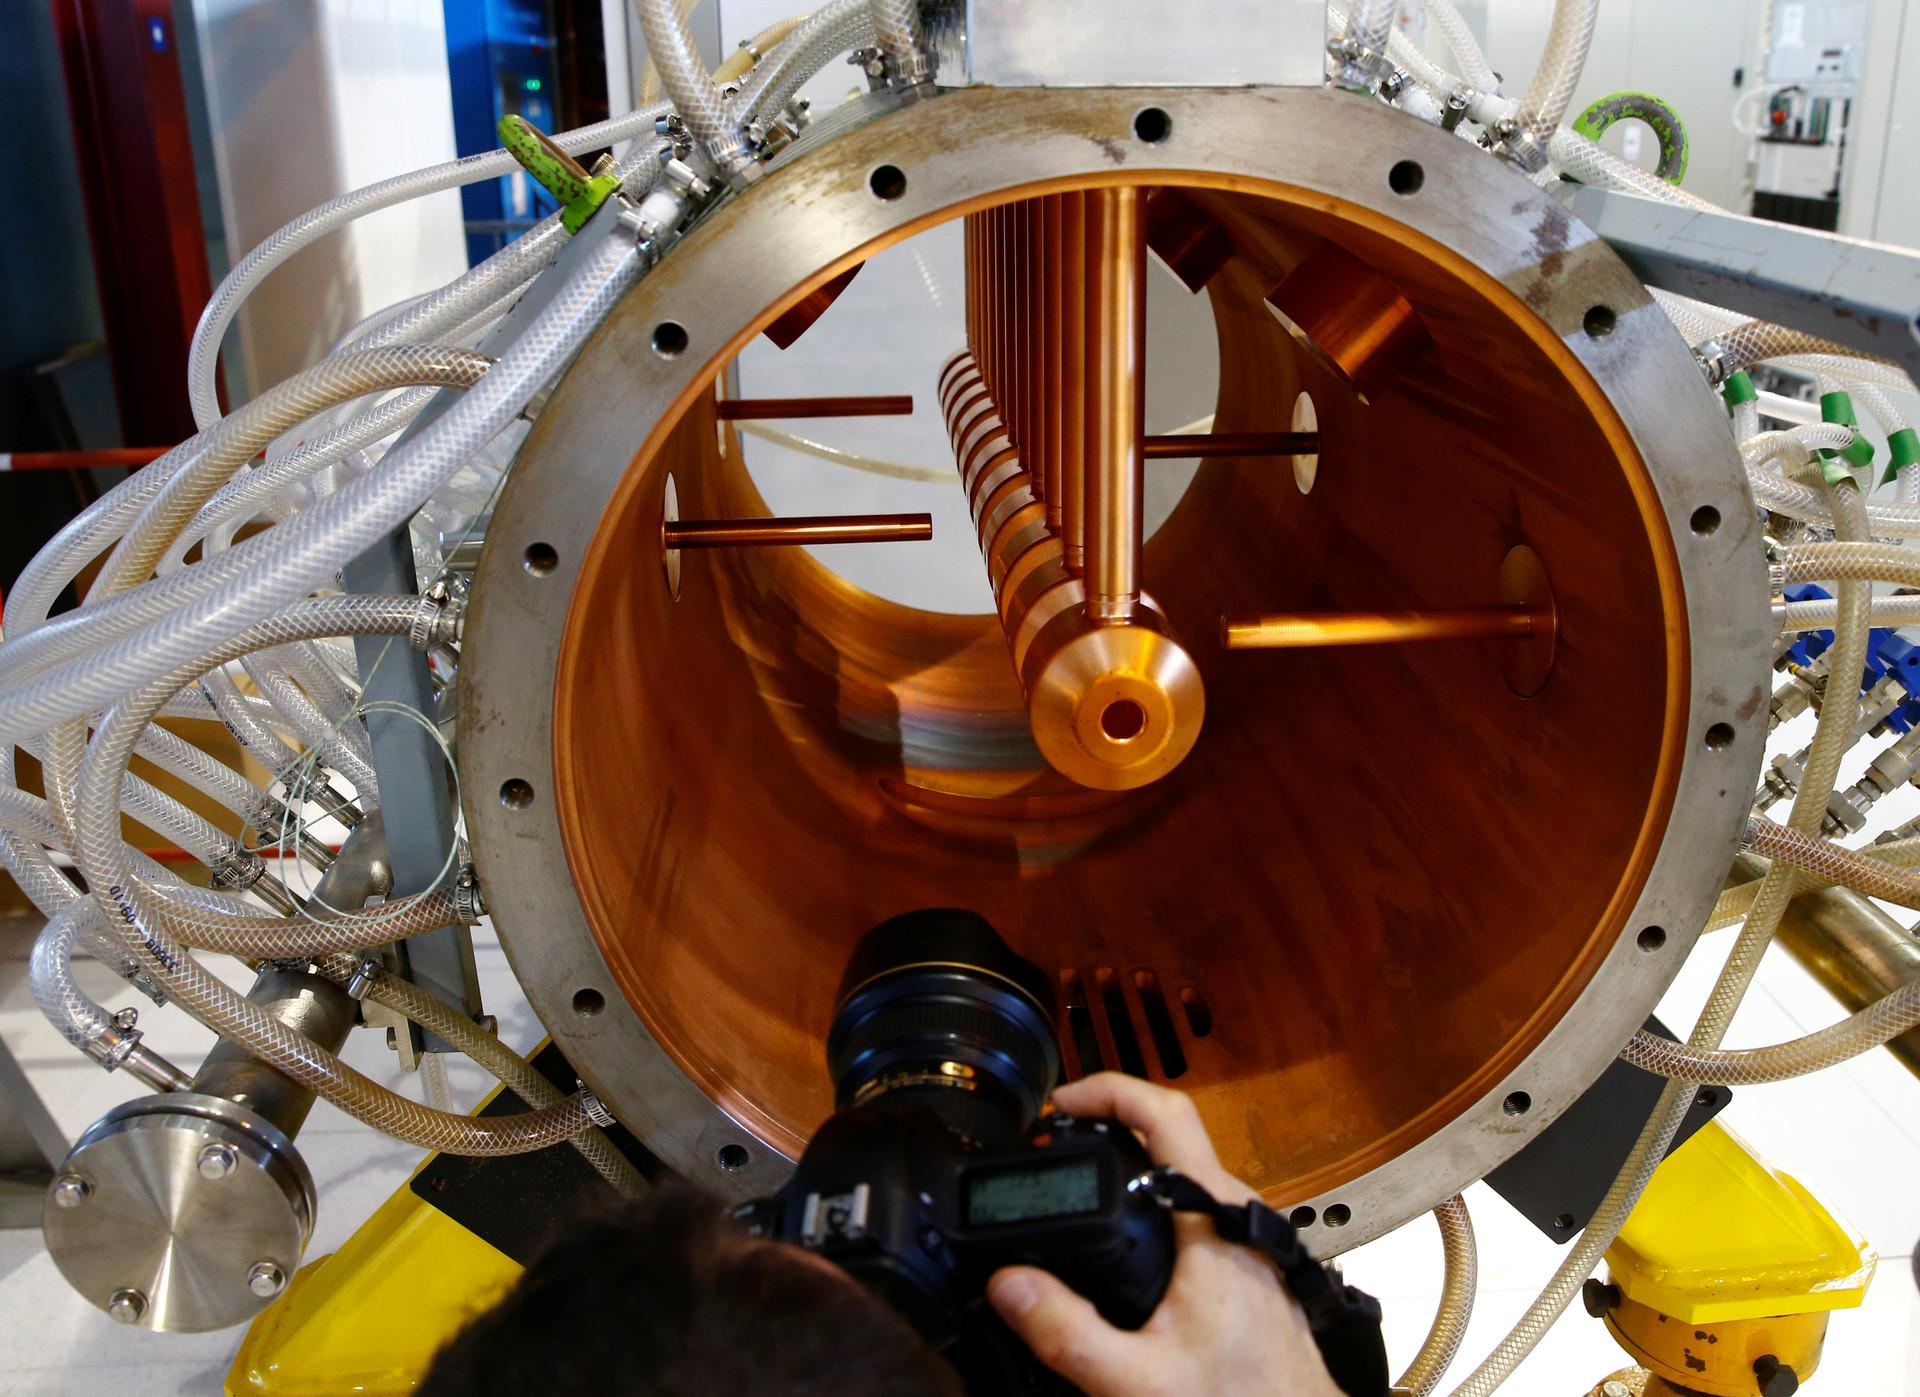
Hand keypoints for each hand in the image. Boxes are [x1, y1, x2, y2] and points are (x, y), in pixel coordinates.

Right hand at [986, 1073, 1343, 1396]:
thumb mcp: (1139, 1380)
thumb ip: (1068, 1332)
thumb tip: (1010, 1284)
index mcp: (1216, 1224)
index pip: (1167, 1115)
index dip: (1109, 1091)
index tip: (1063, 1102)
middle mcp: (1240, 1217)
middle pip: (1171, 1137)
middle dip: (1109, 1127)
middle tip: (1058, 1141)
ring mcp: (1249, 1237)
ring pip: (1187, 1174)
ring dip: (1133, 1166)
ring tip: (1083, 1181)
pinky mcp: (1248, 1261)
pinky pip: (1197, 1206)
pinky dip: (1154, 1200)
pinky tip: (1127, 1236)